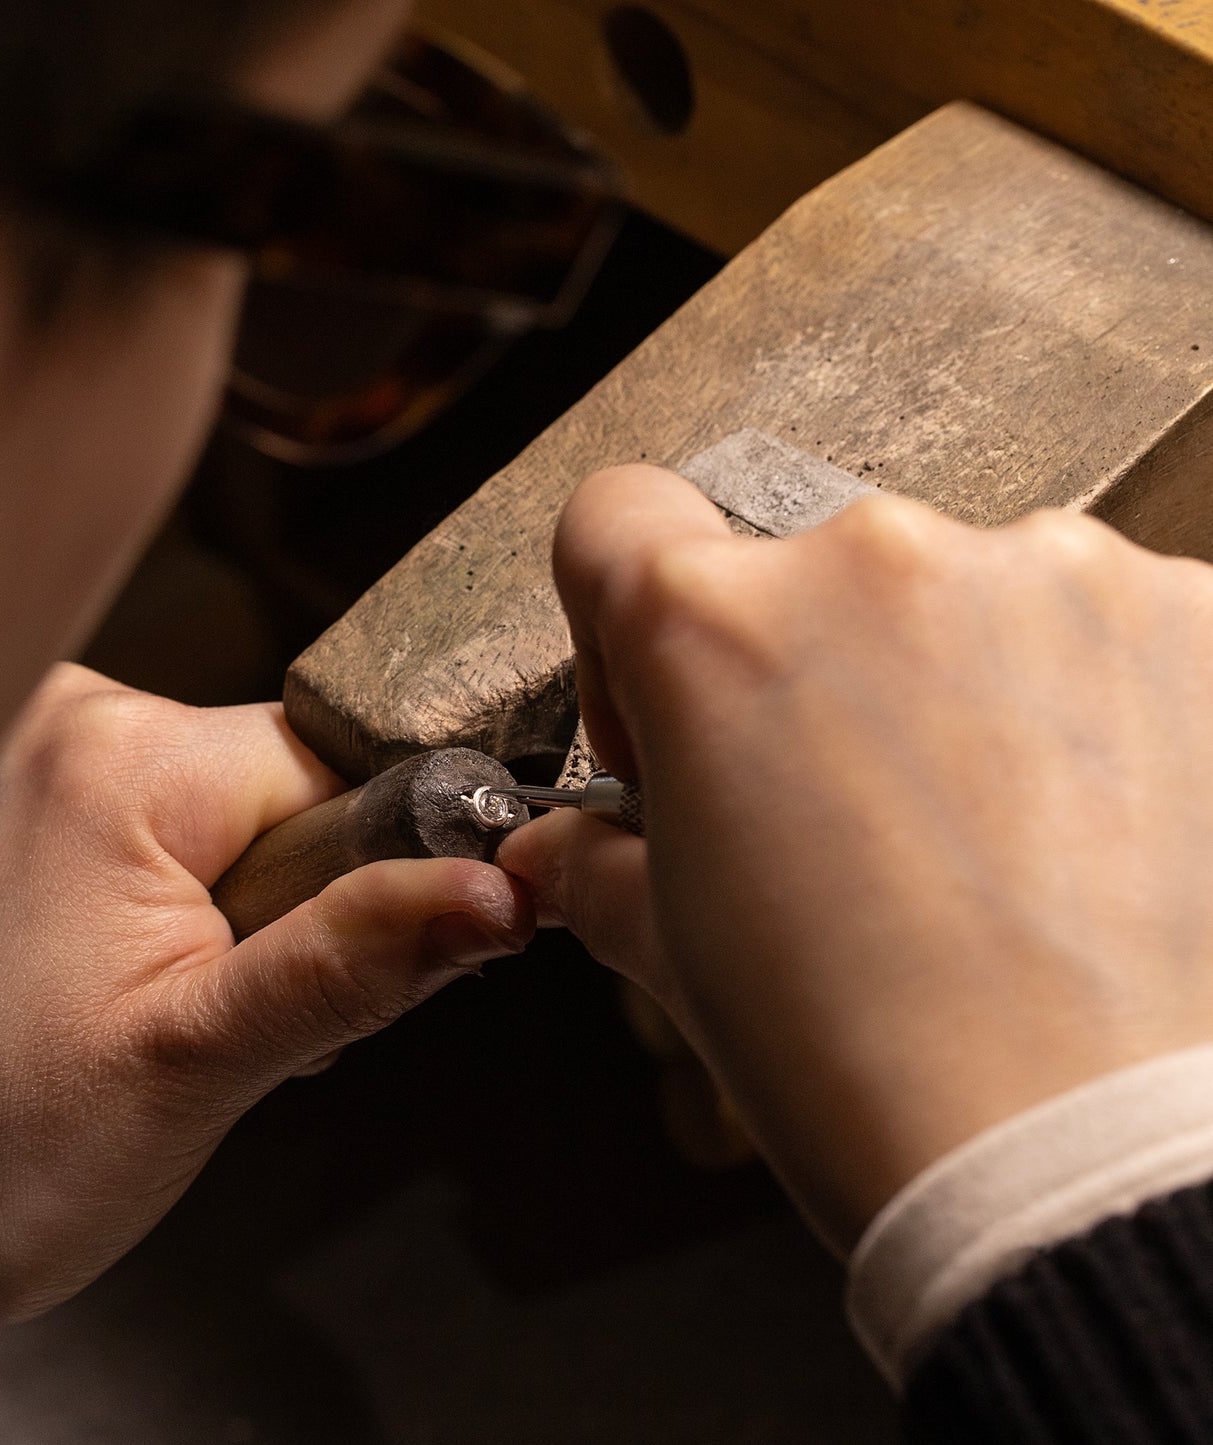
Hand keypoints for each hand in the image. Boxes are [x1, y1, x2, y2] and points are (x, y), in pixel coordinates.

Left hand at [0, 664, 531, 1346]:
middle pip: (278, 783)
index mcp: (116, 758)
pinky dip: (169, 898)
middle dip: (291, 898)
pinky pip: (154, 821)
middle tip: (218, 1008)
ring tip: (153, 1006)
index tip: (321, 962)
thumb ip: (356, 962)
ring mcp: (24, 750)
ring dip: (231, 906)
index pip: (334, 765)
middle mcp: (63, 717)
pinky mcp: (9, 793)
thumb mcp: (200, 1064)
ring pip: (223, 808)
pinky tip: (114, 978)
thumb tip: (496, 891)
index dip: (360, 872)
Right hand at [500, 467, 1212, 1252]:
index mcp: (715, 629)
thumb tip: (558, 853)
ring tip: (984, 840)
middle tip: (839, 817)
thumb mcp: (681, 957)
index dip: (622, 619)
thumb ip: (600, 867)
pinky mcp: (1190, 612)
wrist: (1096, 1161)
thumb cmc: (873, 1071)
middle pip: (803, 575)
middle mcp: (874, 560)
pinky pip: (1097, 627)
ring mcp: (1048, 573)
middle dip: (803, 678)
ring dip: (951, 684)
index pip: (618, 521)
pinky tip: (1087, 830)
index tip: (670, 710)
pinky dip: (1083, 704)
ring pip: (958, 598)